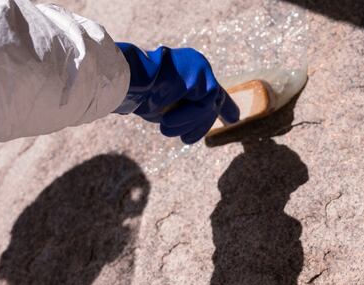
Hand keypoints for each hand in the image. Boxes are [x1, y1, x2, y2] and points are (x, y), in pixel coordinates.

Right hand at [114, 43, 239, 143]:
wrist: (129, 81)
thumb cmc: (142, 96)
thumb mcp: (168, 107)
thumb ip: (186, 111)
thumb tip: (199, 126)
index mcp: (190, 72)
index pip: (213, 92)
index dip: (226, 106)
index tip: (234, 119)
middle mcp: (199, 67)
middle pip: (214, 101)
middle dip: (203, 125)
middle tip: (186, 140)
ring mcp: (201, 69)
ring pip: (209, 107)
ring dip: (188, 124)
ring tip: (166, 128)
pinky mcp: (201, 75)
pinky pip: (204, 106)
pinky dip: (187, 118)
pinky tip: (168, 120)